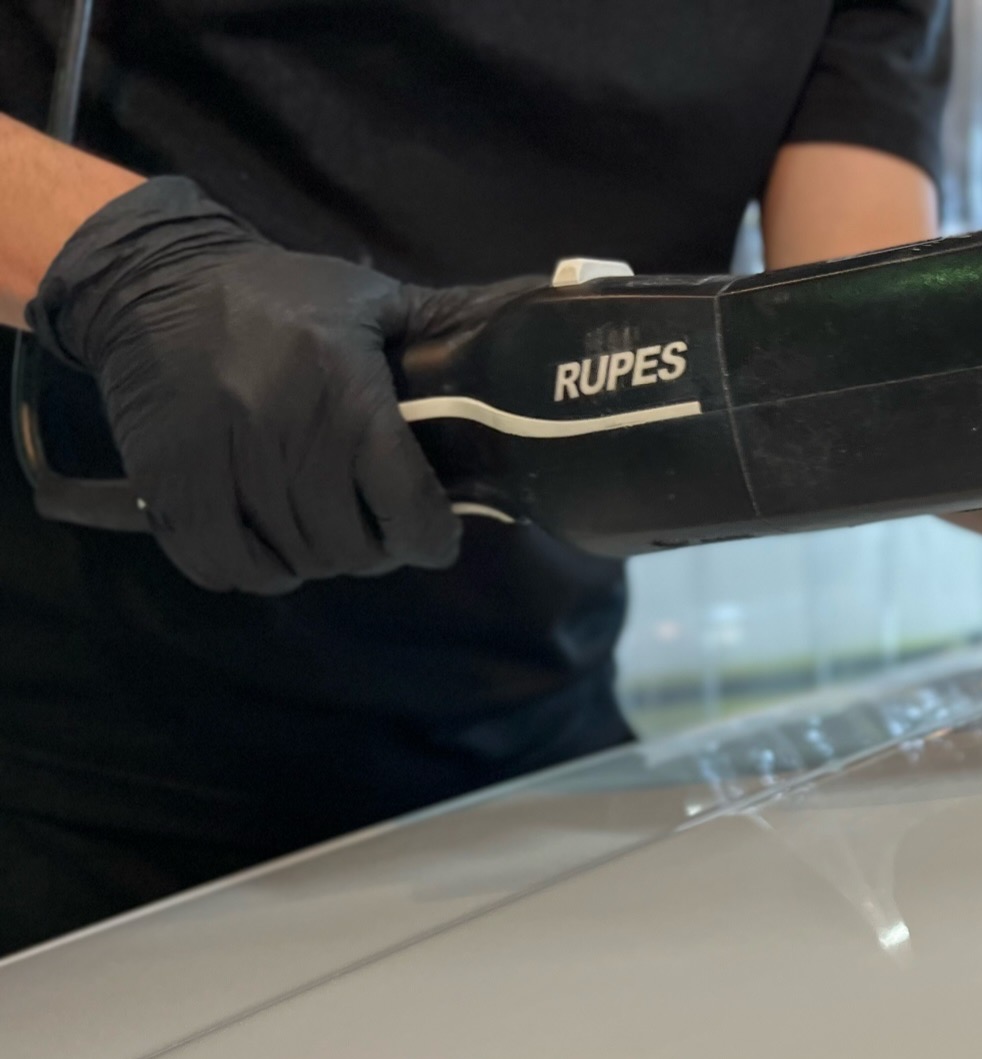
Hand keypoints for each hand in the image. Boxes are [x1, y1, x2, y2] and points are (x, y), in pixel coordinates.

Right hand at [28, 178, 531, 593]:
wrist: (152, 282)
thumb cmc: (280, 296)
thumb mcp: (372, 299)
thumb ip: (451, 323)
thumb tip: (546, 303)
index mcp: (345, 390)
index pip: (407, 504)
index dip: (433, 538)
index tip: (437, 536)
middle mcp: (283, 430)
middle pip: (351, 546)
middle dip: (377, 549)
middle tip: (378, 530)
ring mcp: (220, 461)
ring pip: (293, 561)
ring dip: (318, 560)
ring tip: (325, 531)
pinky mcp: (168, 483)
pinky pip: (221, 565)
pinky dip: (253, 571)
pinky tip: (269, 546)